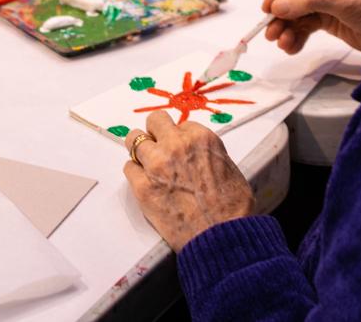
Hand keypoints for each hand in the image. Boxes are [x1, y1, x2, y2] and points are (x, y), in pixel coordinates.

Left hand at [123, 111, 254, 251]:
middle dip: (156, 133)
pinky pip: (129, 168)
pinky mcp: (143, 187)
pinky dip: (136, 174)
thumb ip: (207, 154)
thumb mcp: (228, 167)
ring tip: (147, 163)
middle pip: (154, 121)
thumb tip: (196, 155)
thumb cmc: (232, 208)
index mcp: (201, 138)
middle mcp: (176, 145)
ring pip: (134, 140)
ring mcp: (157, 164)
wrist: (222, 238)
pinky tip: (146, 183)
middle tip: (158, 147)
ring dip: (140, 151)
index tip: (178, 149)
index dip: (179, 138)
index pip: (180, 124)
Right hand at [263, 0, 360, 55]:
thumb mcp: (344, 1)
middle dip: (278, 13)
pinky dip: (294, 36)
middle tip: (271, 32)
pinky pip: (302, 26)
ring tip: (283, 43)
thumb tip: (277, 6)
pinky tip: (291, 47)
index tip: (270, 7)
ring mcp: (323, 0)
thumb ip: (310, 0)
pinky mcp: (326, 19)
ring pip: (292, 12)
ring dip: (285, 27)